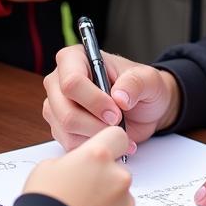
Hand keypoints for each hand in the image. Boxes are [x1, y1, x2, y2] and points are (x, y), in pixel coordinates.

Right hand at [23, 126, 133, 205]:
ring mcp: (126, 205)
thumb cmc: (42, 205)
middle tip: (82, 194)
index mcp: (98, 156)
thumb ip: (73, 162)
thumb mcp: (47, 169)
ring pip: (121, 197)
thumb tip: (79, 167)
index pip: (117, 136)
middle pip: (118, 170)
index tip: (100, 155)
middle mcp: (118, 177)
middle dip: (105, 179)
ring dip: (107, 203)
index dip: (108, 144)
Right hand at [42, 45, 180, 150]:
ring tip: (119, 132)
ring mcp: (57, 106)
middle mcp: (59, 81)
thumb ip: (135, 83)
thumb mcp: (148, 80)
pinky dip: (93, 146)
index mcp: (75, 59)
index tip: (115, 112)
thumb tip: (120, 97)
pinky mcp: (60, 128)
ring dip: (96, 136)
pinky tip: (111, 140)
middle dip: (95, 123)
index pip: (72, 82)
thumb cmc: (142, 88)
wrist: (144, 110)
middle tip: (118, 124)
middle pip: (65, 110)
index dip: (94, 101)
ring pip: (67, 130)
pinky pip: (69, 144)